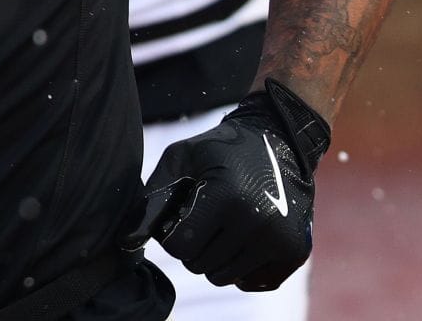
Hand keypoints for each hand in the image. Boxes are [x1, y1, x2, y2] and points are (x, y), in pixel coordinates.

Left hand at [123, 78, 329, 290]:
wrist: (278, 139)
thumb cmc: (219, 149)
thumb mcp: (180, 160)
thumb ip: (151, 199)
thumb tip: (125, 242)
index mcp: (226, 196)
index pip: (180, 248)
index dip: (171, 234)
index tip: (180, 214)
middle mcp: (257, 222)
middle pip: (200, 265)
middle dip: (193, 245)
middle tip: (203, 217)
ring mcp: (280, 240)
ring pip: (224, 277)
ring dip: (215, 256)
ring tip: (222, 224)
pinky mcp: (296, 252)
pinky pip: (251, 282)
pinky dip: (241, 266)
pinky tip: (243, 237)